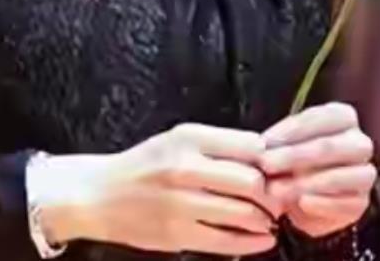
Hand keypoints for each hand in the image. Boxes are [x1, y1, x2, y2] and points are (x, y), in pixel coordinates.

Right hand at [35, 123, 281, 255]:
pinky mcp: (176, 234)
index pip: (250, 145)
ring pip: (242, 213)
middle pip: (251, 180)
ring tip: (272, 219)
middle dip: (274, 192)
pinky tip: (262, 240)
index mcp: (190, 138)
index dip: (272, 159)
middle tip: (281, 197)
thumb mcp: (180, 139)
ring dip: (266, 219)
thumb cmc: (146, 164)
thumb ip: (220, 145)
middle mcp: (185, 168)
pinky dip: (251, 242)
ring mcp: (180, 203)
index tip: (280, 168)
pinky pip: (224, 241)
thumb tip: (267, 155)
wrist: (98, 194)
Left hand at [260, 102, 376, 238]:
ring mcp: (364, 173)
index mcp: (343, 118)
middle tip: (267, 165)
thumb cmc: (296, 162)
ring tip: (276, 190)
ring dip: (305, 183)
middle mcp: (359, 143)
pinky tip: (300, 203)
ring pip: (340, 176)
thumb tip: (263, 148)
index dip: (290, 130)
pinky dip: (321, 203)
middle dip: (295, 155)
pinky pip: (344, 203)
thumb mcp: (287, 144)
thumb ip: (280, 142)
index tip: (264, 143)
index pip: (320, 118)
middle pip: (329, 146)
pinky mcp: (361, 203)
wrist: (308, 198)